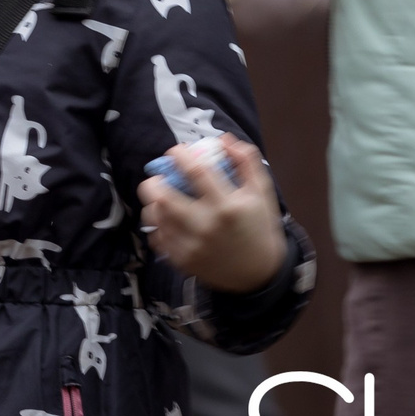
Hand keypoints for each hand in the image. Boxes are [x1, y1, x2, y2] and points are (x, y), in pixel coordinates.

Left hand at [138, 136, 287, 293]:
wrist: (259, 276)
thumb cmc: (259, 228)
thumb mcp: (261, 194)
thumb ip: (246, 162)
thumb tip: (223, 139)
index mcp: (228, 207)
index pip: (196, 172)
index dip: (180, 156)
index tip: (176, 151)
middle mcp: (207, 226)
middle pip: (163, 196)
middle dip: (154, 181)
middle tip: (159, 178)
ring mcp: (192, 245)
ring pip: (154, 216)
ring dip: (154, 202)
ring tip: (163, 199)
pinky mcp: (181, 260)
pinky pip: (156, 236)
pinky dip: (158, 224)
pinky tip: (168, 220)